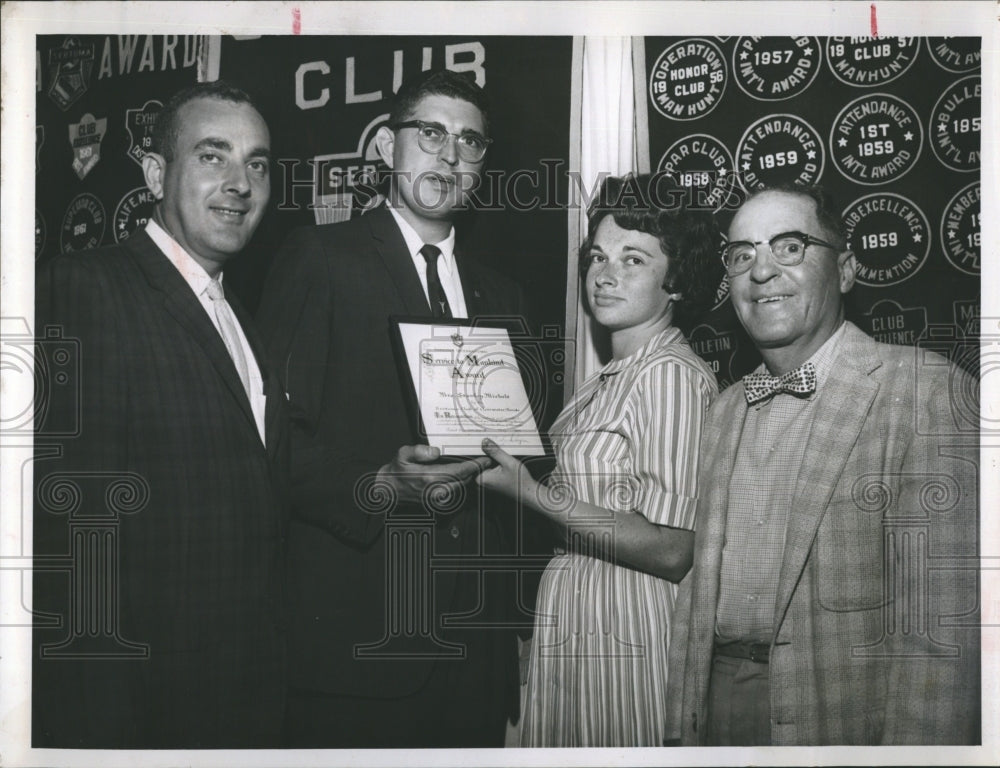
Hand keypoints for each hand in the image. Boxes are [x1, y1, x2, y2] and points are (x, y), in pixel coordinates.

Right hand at [376, 444, 492, 504]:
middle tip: (485, 461)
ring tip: (477, 467)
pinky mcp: (436, 502)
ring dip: (469, 477)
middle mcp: (436, 490)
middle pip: (463, 480)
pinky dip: (461, 483)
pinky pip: (454, 492)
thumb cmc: (396, 470)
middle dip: (475, 471)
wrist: (388, 489)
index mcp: (429, 477)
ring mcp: (437, 498)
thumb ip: (419, 451)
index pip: (458, 472)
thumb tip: (435, 451)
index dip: (474, 466)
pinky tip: (463, 475)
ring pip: (460, 487)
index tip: (484, 460)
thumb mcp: (402, 454)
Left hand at [477, 438, 538, 503]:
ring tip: (506, 468)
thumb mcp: (508, 462)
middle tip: (504, 463)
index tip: (496, 454)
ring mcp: (486, 483)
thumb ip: (495, 451)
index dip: (487, 453)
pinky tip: (506, 470)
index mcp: (481, 478)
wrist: (528, 492)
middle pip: (482, 461)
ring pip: (488, 465)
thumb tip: (485, 442)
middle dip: (492, 457)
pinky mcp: (491, 482)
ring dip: (496, 461)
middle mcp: (481, 482)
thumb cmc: (519, 482)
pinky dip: (498, 466)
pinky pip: (491, 470)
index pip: (477, 458)